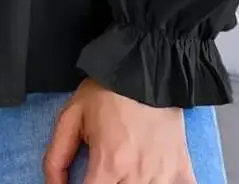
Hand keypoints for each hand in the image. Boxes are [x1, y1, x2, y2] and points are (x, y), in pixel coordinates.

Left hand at [42, 78, 196, 183]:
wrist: (144, 65)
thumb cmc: (107, 90)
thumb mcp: (71, 116)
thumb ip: (56, 157)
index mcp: (109, 163)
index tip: (84, 181)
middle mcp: (138, 174)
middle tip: (103, 173)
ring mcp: (163, 173)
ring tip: (121, 174)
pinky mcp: (182, 167)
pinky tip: (153, 180)